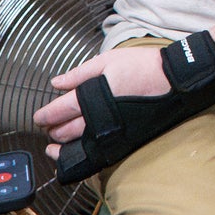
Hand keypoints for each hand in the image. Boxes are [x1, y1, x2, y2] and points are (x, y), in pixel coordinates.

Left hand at [34, 46, 170, 159]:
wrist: (175, 81)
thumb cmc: (144, 66)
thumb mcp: (109, 60)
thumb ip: (80, 73)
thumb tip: (56, 83)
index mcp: (91, 96)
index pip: (58, 111)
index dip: (45, 116)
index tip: (40, 117)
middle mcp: (97, 119)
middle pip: (64, 131)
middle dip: (52, 130)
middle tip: (48, 127)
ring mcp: (111, 133)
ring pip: (77, 146)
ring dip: (62, 146)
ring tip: (55, 146)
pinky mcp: (123, 141)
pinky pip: (96, 154)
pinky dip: (82, 155)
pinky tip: (79, 152)